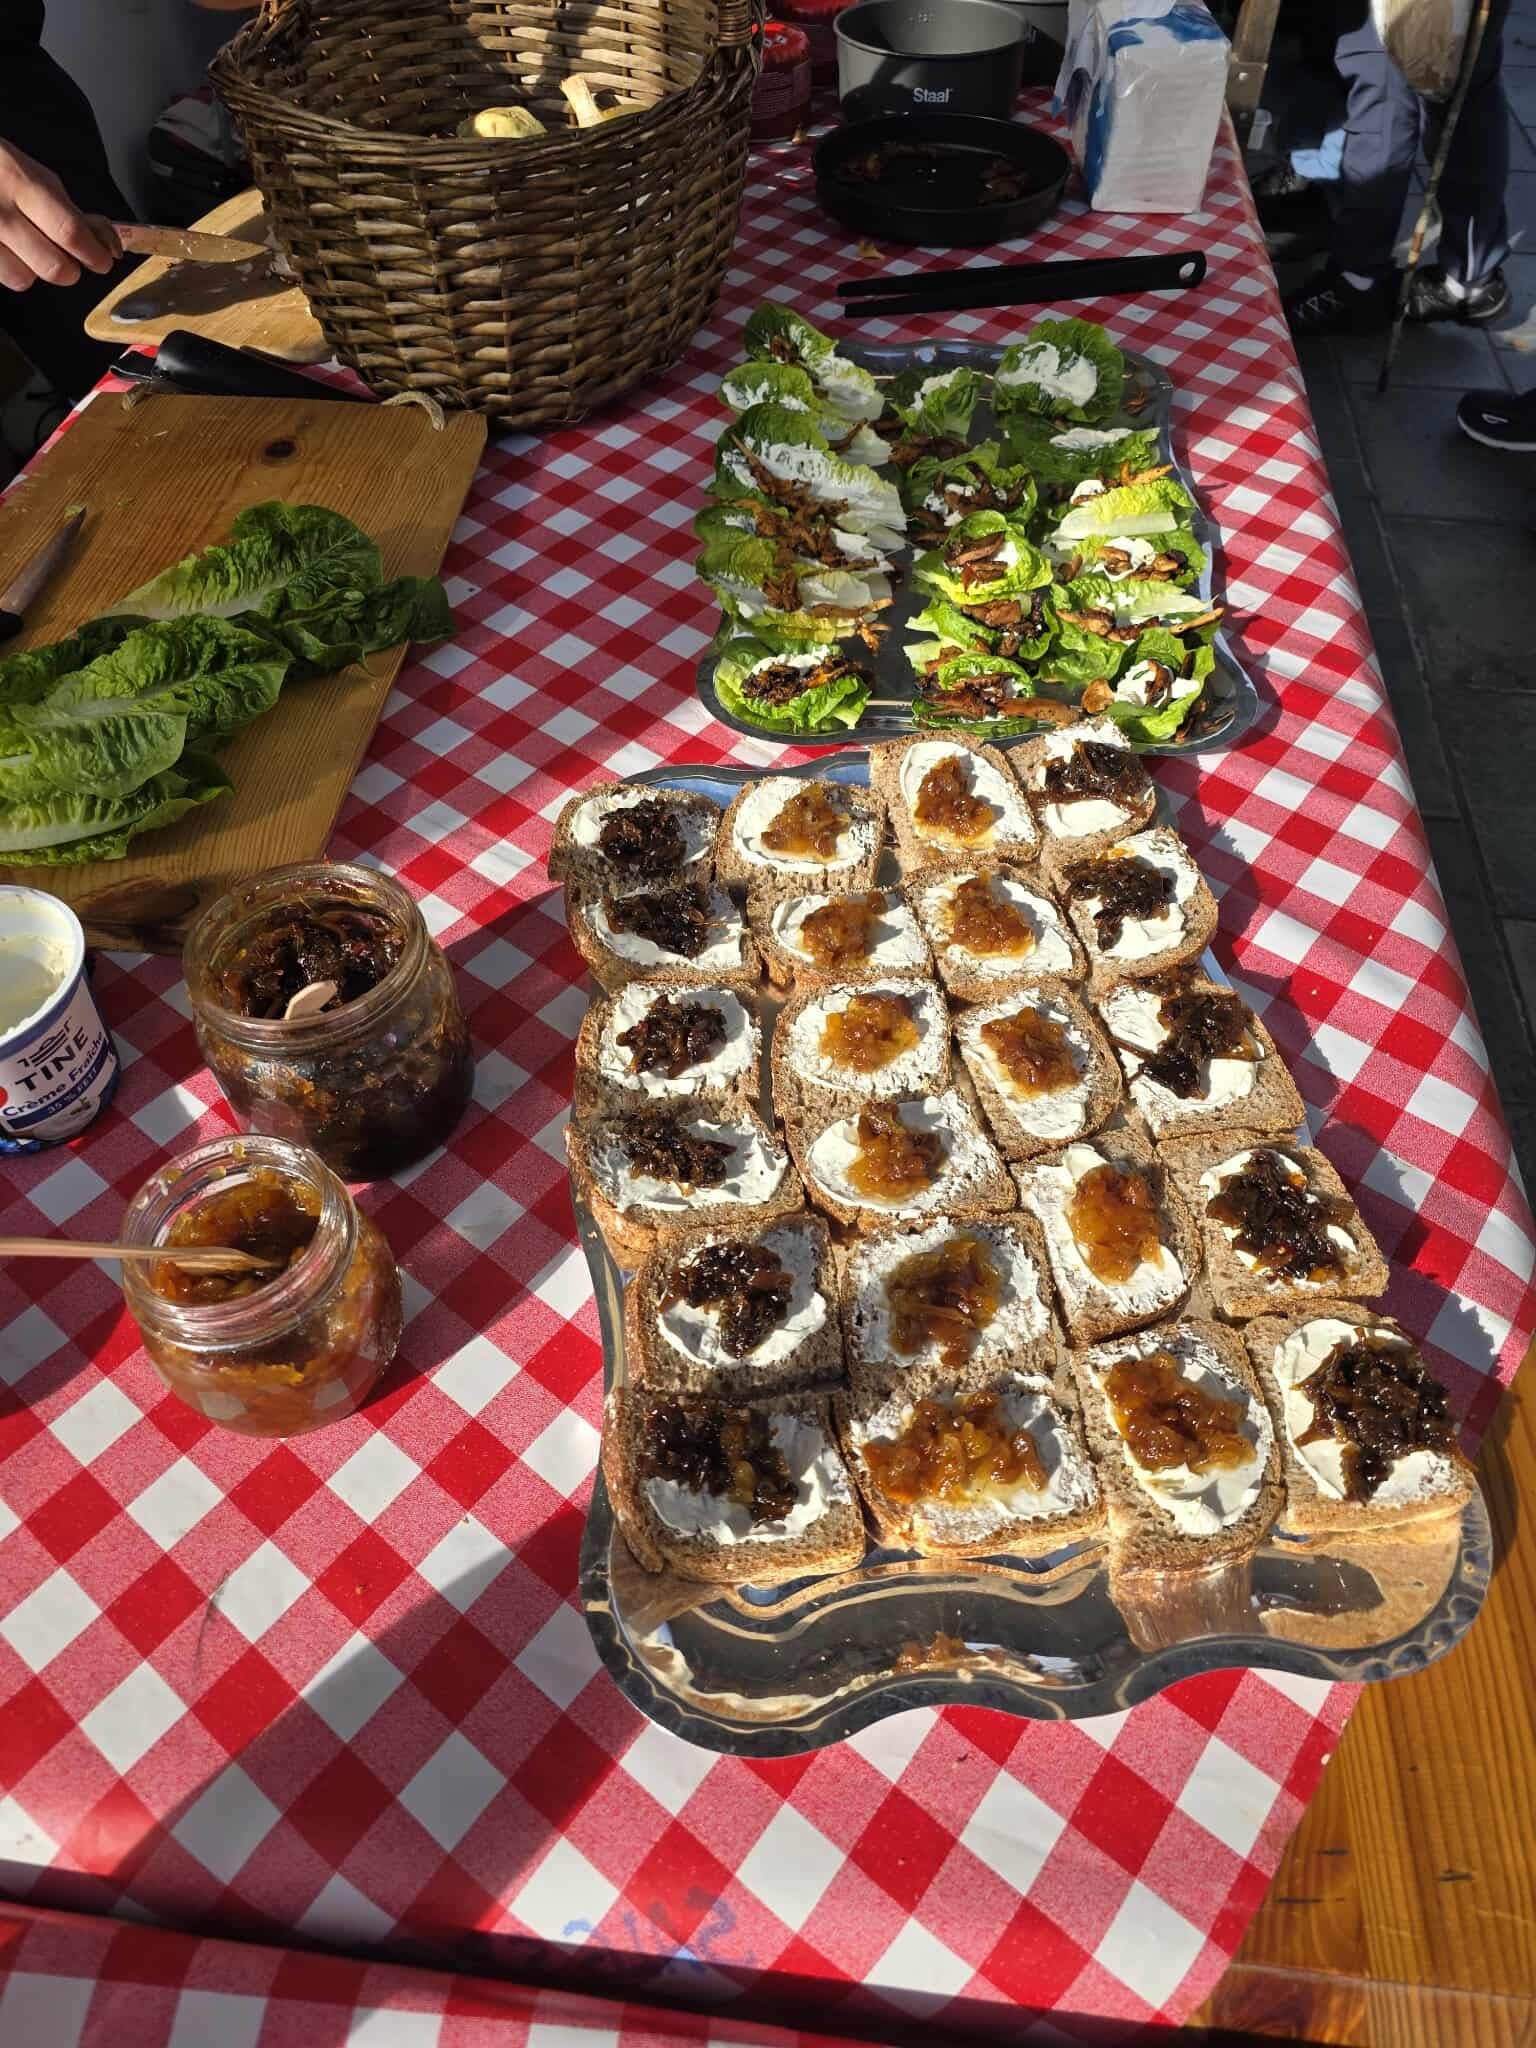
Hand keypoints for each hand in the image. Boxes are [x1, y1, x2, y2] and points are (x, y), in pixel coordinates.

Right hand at [0, 141, 118, 291]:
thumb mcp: (32, 173)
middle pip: (53, 267)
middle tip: (69, 260)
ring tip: (28, 249)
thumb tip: (106, 242)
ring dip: (34, 270)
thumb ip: (68, 208)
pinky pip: (1, 276)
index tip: (102, 260)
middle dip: (70, 269)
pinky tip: (8, 250)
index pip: (70, 232)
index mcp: (21, 183)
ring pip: (24, 279)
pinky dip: (10, 269)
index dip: (94, 254)